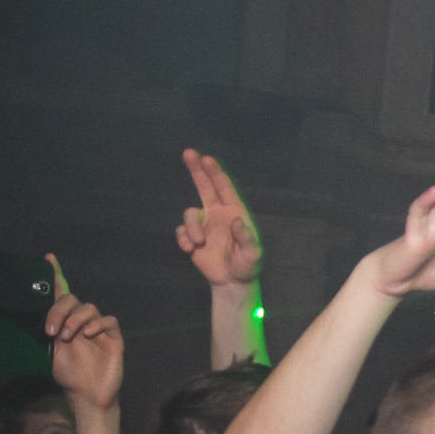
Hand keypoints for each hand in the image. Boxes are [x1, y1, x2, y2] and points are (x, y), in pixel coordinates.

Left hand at [45, 257, 123, 410]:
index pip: (60, 295)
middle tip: (51, 329)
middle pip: (72, 299)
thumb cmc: (69, 374)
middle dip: (59, 309)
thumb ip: (46, 332)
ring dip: (75, 319)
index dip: (55, 276)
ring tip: (68, 336)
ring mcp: (99, 329)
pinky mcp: (114, 338)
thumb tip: (32, 315)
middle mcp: (82, 321)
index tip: (48, 258)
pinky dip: (97, 324)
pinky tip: (88, 334)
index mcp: (65, 322)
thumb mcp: (49, 351)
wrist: (87, 395)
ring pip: (89, 308)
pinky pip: (108, 321)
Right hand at [175, 149, 262, 288]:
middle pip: (205, 187)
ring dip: (191, 227)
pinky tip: (190, 249)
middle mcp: (218, 214)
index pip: (224, 188)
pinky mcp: (193, 237)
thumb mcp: (253, 254)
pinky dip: (183, 238)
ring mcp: (205, 225)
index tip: (207, 158)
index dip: (216, 173)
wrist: (233, 280)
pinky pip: (181, 231)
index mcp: (235, 212)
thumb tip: (236, 220)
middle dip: (197, 170)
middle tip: (188, 152)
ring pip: (189, 213)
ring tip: (198, 242)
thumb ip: (246, 238)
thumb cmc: (247, 265)